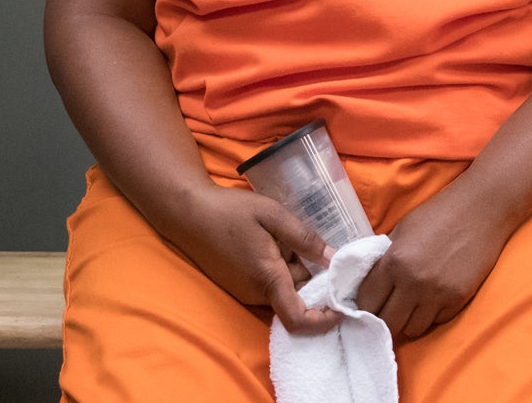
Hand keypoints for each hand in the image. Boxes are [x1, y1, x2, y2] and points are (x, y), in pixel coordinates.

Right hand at [160, 184, 340, 334]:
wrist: (188, 213)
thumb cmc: (231, 211)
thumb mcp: (273, 215)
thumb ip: (304, 238)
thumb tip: (333, 259)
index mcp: (268, 279)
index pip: (298, 318)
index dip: (324, 320)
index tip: (343, 306)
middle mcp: (256, 294)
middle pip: (296, 296)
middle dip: (309, 274)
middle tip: (311, 242)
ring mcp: (245, 292)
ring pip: (283, 288)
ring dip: (293, 268)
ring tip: (284, 235)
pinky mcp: (238, 286)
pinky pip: (269, 284)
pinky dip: (279, 267)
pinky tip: (270, 240)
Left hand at [355, 186, 513, 338]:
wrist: (481, 209)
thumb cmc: (438, 214)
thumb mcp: (402, 231)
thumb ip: (385, 260)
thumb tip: (370, 287)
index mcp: (394, 261)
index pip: (366, 302)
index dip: (365, 306)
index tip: (370, 305)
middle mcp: (413, 282)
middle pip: (388, 323)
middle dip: (384, 320)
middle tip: (389, 311)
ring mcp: (437, 294)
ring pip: (412, 329)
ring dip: (409, 320)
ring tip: (413, 305)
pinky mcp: (458, 299)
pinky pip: (436, 321)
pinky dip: (432, 315)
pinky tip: (435, 297)